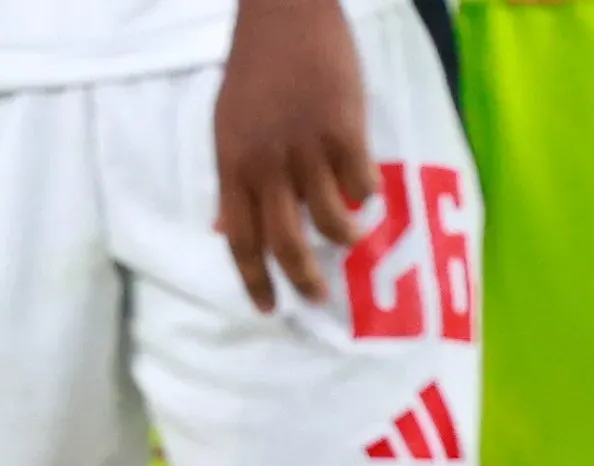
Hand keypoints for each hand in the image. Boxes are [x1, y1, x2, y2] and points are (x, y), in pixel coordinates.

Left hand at [212, 0, 373, 313]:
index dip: (253, 280)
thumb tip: (223, 228)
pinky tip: (370, 190)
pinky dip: (368, 192)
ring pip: (329, 218)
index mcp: (233, 167)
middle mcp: (266, 167)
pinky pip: (361, 181)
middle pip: (284, 242)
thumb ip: (231, 181)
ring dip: (345, 235)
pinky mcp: (345, 129)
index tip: (266, 308)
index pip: (240, 240)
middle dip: (302, 279)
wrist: (285, 16)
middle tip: (317, 298)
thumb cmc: (257, 70)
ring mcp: (306, 149)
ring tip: (355, 237)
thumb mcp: (227, 128)